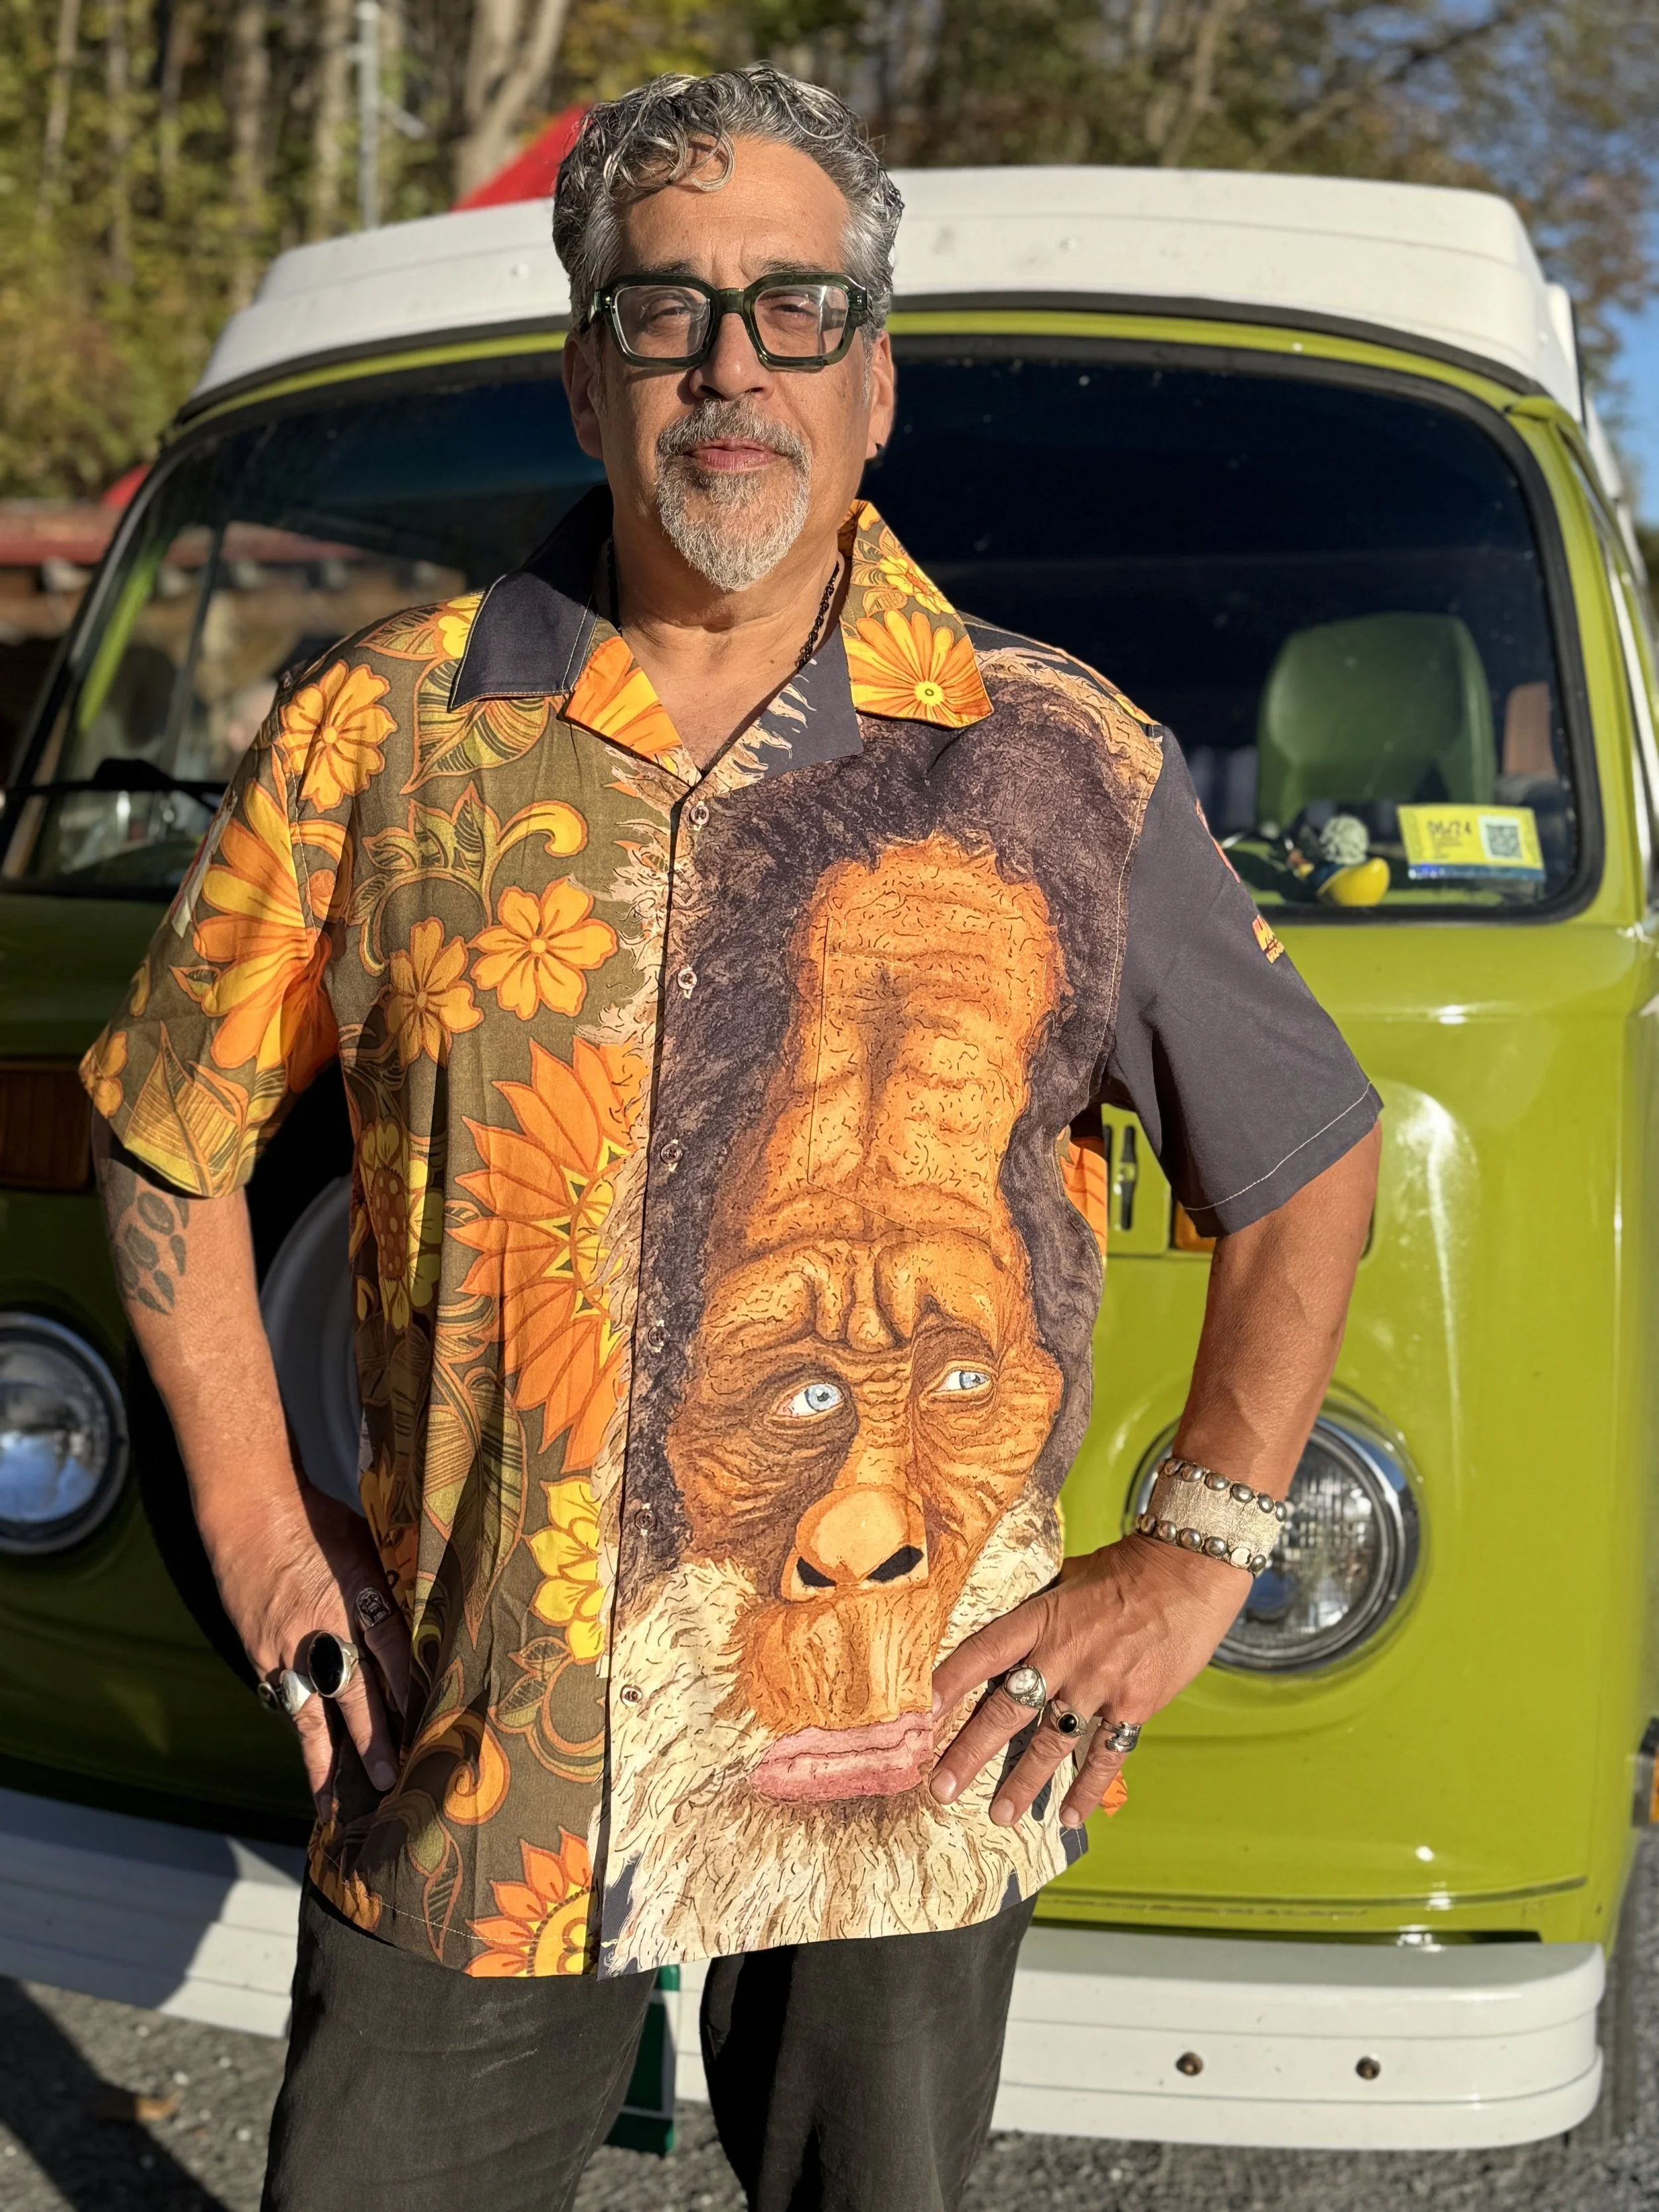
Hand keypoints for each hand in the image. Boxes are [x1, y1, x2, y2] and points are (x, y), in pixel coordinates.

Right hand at [209, 1481, 411, 1816]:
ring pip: (310, 1713)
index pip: (392, 1648)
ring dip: (325, 1760)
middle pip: (351, 1692)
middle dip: (372, 1741)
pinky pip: (284, 1699)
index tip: (430, 1724)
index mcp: (357, 1592)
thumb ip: (390, 1585)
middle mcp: (322, 1626)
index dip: (411, 1687)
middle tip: (390, 1783)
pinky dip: (298, 1730)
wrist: (249, 1509)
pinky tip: (310, 1763)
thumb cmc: (318, 1520)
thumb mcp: (367, 1544)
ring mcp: (286, 1644)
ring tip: (335, 1808)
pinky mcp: (260, 1652)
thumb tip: (424, 1618)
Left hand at [929, 1535, 1248, 1829]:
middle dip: (970, 1753)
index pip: (982, 1653)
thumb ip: (1039, 1614)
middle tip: (941, 1787)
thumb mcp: (1070, 1578)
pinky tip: (1069, 1815)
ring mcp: (1100, 1683)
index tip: (918, 1716)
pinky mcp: (1136, 1704)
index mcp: (1041, 1618)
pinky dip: (1088, 1788)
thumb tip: (1007, 1637)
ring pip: (1051, 1742)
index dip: (947, 1684)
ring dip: (1023, 1783)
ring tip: (999, 1815)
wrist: (1190, 1571)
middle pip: (1006, 1710)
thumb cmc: (1127, 1569)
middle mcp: (1064, 1655)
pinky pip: (1106, 1754)